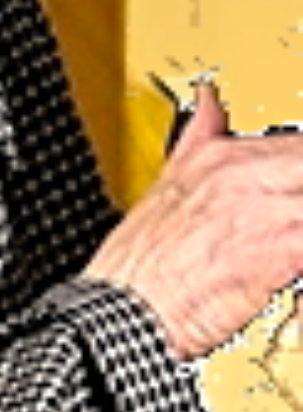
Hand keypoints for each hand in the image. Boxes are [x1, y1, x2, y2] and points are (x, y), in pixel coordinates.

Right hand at [85, 82, 302, 359]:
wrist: (126, 311)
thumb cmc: (140, 264)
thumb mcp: (166, 183)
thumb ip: (198, 136)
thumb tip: (209, 101)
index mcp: (215, 155)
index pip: (294, 141)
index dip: (298, 161)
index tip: (293, 183)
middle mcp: (240, 174)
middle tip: (289, 215)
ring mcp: (261, 209)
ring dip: (302, 218)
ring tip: (289, 234)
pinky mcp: (279, 251)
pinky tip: (297, 270)